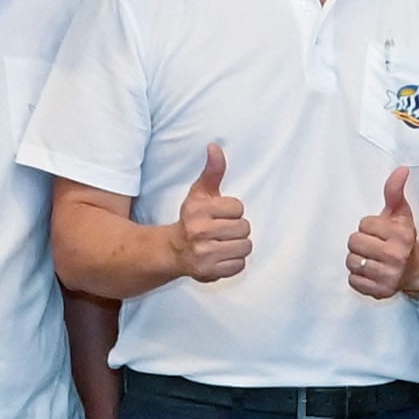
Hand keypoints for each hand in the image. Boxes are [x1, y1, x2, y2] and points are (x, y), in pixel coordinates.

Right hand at [170, 143, 252, 285]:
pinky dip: (234, 263)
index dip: (232, 211)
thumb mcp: (200, 193)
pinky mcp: (209, 272)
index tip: (220, 215)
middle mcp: (200, 232)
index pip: (238, 208)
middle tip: (223, 231)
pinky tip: (222, 257)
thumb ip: (212, 171)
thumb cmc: (192, 219)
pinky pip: (239, 265)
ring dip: (238, 246)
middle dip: (236, 229)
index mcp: (199, 211)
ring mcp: (204, 254)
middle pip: (244, 228)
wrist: (173, 250)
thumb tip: (215, 146)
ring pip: (245, 247)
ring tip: (224, 243)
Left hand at [344, 165, 418, 300]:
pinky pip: (353, 281)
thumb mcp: (401, 214)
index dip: (369, 227)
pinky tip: (370, 273)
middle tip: (373, 246)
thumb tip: (401, 168)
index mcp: (401, 235)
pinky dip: (358, 277)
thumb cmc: (403, 238)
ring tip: (371, 259)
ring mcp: (389, 276)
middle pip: (354, 242)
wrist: (418, 270)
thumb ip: (395, 191)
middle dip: (361, 243)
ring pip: (352, 262)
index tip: (379, 232)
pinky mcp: (381, 291)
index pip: (364, 224)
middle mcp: (396, 256)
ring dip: (357, 260)